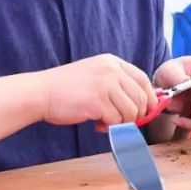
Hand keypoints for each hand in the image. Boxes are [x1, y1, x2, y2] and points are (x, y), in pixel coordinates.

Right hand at [37, 54, 157, 126]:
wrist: (41, 92)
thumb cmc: (66, 88)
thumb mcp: (95, 74)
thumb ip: (115, 83)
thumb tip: (140, 103)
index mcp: (112, 62)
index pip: (143, 79)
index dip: (149, 97)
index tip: (147, 111)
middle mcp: (111, 70)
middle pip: (141, 97)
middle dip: (137, 114)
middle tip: (124, 122)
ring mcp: (105, 85)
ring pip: (131, 111)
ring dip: (122, 122)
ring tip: (106, 122)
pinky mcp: (97, 102)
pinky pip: (117, 120)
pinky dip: (110, 127)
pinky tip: (97, 125)